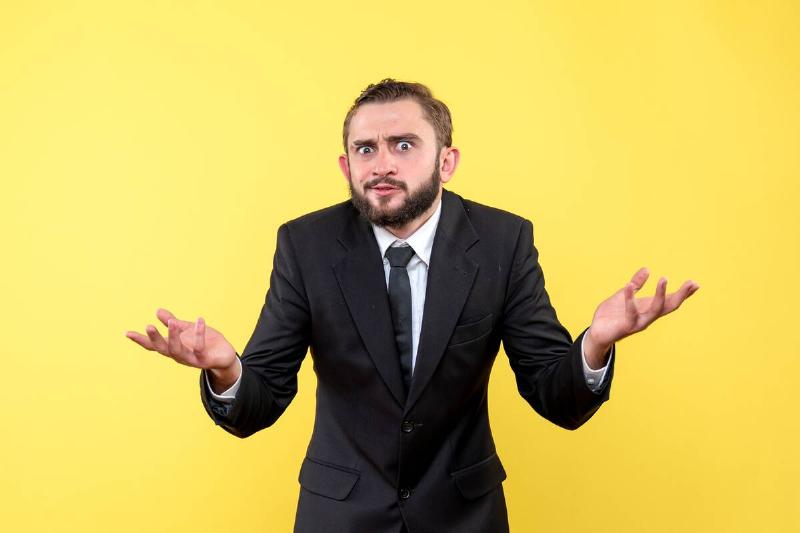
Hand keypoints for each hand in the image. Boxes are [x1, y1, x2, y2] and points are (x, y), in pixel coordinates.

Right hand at [125, 308, 237, 372]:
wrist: (225, 355)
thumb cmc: (205, 342)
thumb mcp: (187, 329)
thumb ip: (172, 322)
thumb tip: (158, 311)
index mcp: (173, 347)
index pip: (154, 345)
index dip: (141, 340)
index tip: (127, 332)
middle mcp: (179, 355)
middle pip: (163, 349)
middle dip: (155, 338)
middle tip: (148, 326)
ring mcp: (191, 359)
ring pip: (178, 351)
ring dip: (174, 337)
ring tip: (172, 323)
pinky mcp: (205, 360)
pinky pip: (200, 347)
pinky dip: (199, 334)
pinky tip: (199, 320)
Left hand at [584, 267, 699, 367]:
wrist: (597, 331)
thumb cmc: (612, 314)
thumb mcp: (624, 294)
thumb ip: (636, 283)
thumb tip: (647, 269)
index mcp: (648, 308)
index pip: (670, 300)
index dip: (683, 293)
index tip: (695, 284)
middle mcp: (647, 316)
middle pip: (669, 306)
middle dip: (681, 295)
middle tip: (692, 283)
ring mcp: (638, 322)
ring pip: (655, 310)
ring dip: (661, 295)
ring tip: (664, 279)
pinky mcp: (626, 326)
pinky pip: (631, 313)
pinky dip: (630, 299)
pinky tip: (629, 286)